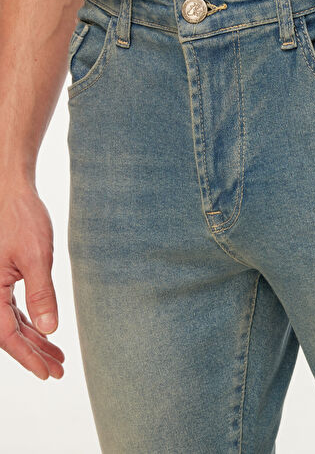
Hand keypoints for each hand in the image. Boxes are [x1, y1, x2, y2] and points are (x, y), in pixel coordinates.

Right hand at [0, 177, 64, 378]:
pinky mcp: (1, 276)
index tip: (48, 373)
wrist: (11, 191)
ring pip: (11, 321)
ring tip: (58, 355)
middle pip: (8, 332)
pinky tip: (45, 331)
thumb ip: (42, 294)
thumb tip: (50, 329)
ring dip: (34, 338)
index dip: (27, 357)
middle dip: (34, 353)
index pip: (6, 335)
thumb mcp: (36, 257)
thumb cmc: (21, 218)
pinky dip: (29, 320)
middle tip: (59, 369)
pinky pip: (12, 307)